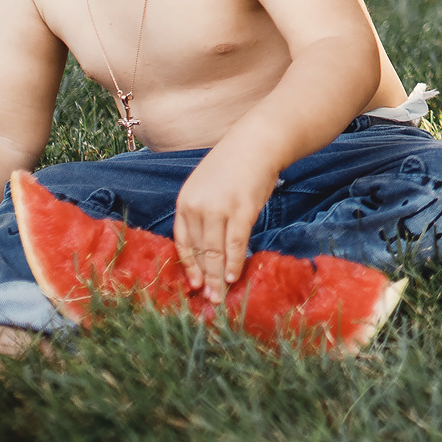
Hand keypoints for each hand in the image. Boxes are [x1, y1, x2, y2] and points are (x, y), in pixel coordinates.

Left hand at [172, 147, 275, 296]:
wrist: (258, 142)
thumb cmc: (235, 166)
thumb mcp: (207, 188)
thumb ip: (203, 214)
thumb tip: (208, 248)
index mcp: (185, 201)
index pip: (183, 242)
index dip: (189, 266)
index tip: (194, 284)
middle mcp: (197, 206)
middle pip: (200, 251)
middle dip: (205, 277)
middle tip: (210, 299)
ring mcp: (219, 208)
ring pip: (215, 252)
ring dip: (218, 276)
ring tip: (221, 294)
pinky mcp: (241, 209)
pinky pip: (235, 243)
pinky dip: (234, 262)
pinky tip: (234, 276)